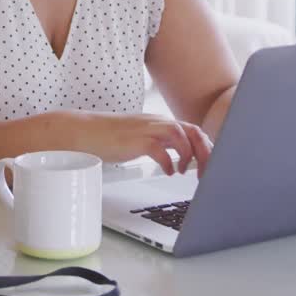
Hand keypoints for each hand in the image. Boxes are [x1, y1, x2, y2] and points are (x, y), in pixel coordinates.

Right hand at [55, 111, 213, 176]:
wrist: (85, 132)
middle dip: (205, 153)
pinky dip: (168, 162)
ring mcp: (147, 130)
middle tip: (205, 173)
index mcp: (161, 122)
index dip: (206, 148)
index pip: (194, 130)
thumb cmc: (111, 138)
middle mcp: (158, 123)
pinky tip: (167, 172)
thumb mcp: (143, 138)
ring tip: (184, 171)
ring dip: (189, 155)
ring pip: (182, 135)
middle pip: (194, 131)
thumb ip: (162, 142)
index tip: (209, 165)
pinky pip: (160, 149)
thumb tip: (181, 157)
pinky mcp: (136, 141)